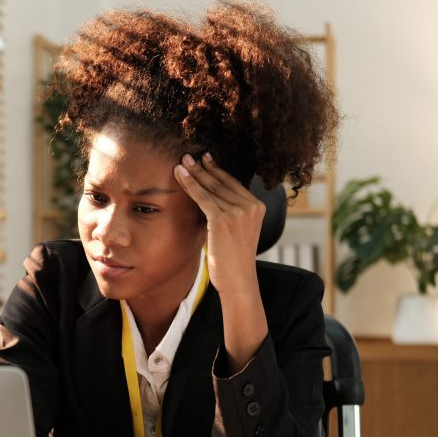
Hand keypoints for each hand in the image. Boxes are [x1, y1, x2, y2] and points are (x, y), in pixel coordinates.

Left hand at [174, 152, 267, 369]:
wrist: (238, 281)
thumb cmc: (233, 261)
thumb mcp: (237, 233)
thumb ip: (230, 215)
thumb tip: (211, 202)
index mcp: (258, 207)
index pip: (233, 184)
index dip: (217, 171)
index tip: (205, 160)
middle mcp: (251, 206)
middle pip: (222, 182)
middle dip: (203, 168)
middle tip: (189, 155)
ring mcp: (239, 212)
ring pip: (211, 187)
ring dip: (194, 173)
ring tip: (181, 162)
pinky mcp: (223, 219)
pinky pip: (202, 197)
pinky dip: (189, 185)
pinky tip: (179, 175)